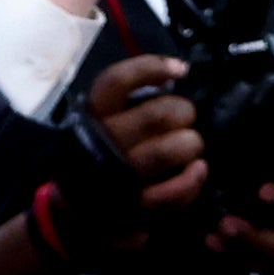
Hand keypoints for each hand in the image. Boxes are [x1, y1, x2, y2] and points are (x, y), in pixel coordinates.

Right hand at [88, 54, 208, 217]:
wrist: (74, 206)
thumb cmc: (100, 151)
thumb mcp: (104, 118)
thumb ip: (131, 97)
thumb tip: (175, 73)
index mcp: (93, 115)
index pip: (117, 81)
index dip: (151, 68)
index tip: (180, 70)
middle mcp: (103, 142)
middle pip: (156, 116)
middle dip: (184, 113)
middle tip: (187, 118)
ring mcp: (117, 174)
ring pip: (165, 151)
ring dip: (190, 144)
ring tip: (193, 145)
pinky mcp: (132, 204)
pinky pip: (170, 192)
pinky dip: (192, 180)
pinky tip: (198, 169)